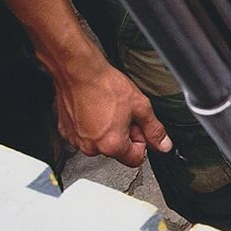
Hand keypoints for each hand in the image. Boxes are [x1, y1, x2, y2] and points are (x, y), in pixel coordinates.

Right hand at [40, 40, 170, 166]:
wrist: (78, 72)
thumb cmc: (105, 86)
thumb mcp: (141, 107)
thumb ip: (154, 130)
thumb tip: (164, 145)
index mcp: (112, 145)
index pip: (136, 159)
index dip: (141, 141)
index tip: (137, 125)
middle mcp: (91, 148)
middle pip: (117, 150)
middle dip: (124, 134)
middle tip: (122, 112)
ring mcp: (76, 140)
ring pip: (101, 142)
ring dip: (108, 129)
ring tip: (107, 108)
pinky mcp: (66, 131)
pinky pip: (86, 135)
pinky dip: (92, 125)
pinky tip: (94, 108)